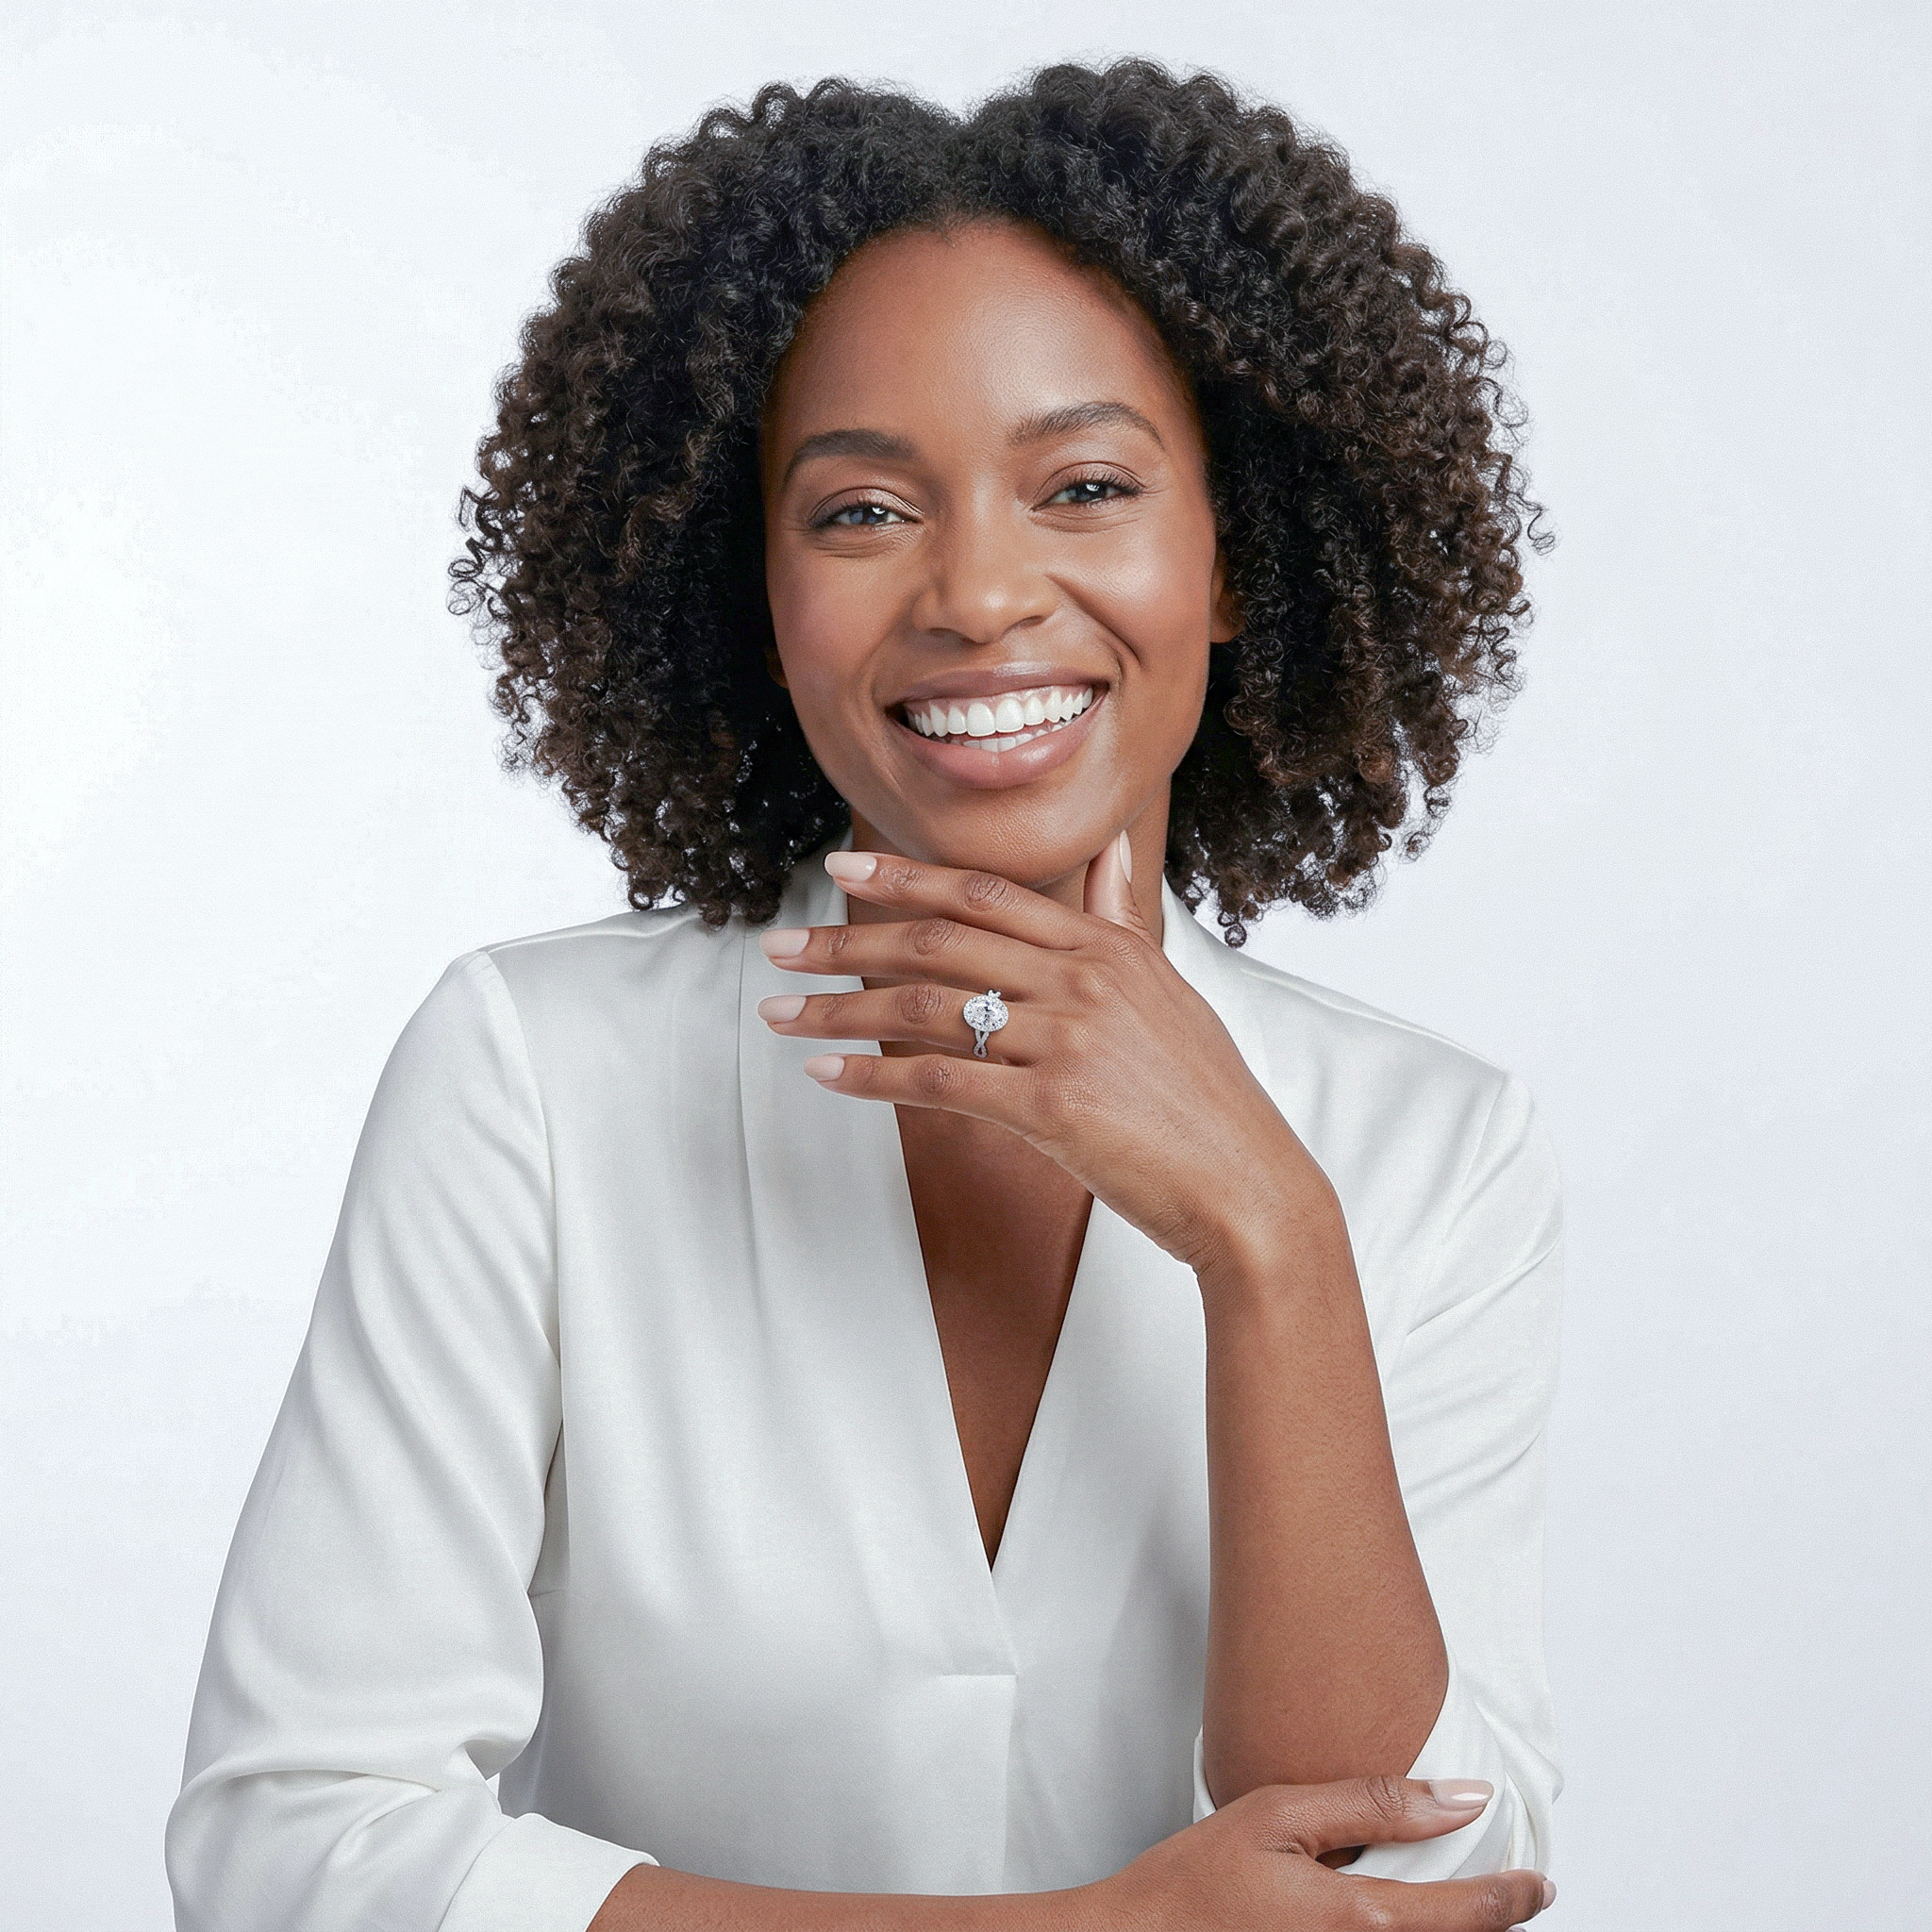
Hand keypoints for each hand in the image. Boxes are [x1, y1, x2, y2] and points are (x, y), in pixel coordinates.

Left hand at [755, 838, 1328, 1278]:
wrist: (1248, 1185)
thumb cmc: (1203, 1094)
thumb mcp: (1167, 989)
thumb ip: (1121, 917)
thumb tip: (1111, 847)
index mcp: (1106, 944)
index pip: (984, 893)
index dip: (904, 877)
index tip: (839, 869)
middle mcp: (1083, 979)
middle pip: (937, 941)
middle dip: (846, 939)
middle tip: (779, 946)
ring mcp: (1068, 1039)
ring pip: (924, 1009)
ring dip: (837, 1010)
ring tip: (779, 1014)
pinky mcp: (1053, 1105)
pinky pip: (938, 1081)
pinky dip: (871, 1078)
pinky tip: (825, 1077)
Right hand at [1069, 1778, 1553, 1931]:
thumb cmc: (1192, 1883)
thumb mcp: (1278, 1814)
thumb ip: (1374, 1802)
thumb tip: (1461, 1795)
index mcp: (1358, 1920)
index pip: (1471, 1915)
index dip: (1515, 1897)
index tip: (1538, 1882)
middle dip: (1483, 1920)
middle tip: (1499, 1889)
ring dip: (1441, 1930)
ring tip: (1445, 1904)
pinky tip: (1388, 1917)